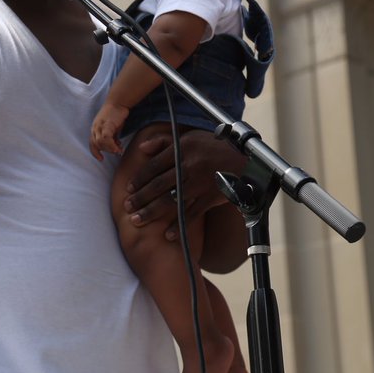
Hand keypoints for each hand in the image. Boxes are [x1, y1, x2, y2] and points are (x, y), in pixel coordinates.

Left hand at [89, 102, 128, 159]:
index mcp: (95, 129)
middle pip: (96, 145)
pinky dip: (111, 144)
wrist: (118, 102)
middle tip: (116, 152)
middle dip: (106, 151)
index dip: (95, 152)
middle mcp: (95, 128)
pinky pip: (106, 138)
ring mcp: (100, 126)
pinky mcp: (106, 124)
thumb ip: (112, 138)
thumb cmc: (116, 115)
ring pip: (100, 142)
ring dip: (110, 149)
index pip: (92, 143)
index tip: (101, 159)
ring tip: (118, 150)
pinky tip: (118, 146)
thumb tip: (116, 148)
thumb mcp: (112, 129)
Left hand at [122, 130, 244, 238]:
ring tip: (136, 221)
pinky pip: (190, 215)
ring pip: (170, 201)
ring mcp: (200, 184)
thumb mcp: (191, 138)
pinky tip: (167, 235)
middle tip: (127, 207)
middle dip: (140, 198)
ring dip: (151, 212)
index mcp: (183, 149)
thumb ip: (164, 142)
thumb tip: (141, 148)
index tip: (128, 188)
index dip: (139, 178)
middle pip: (158, 185)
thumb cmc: (216, 148)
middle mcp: (189, 166)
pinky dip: (178, 226)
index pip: (154, 165)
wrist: (246, 162)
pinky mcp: (210, 198)